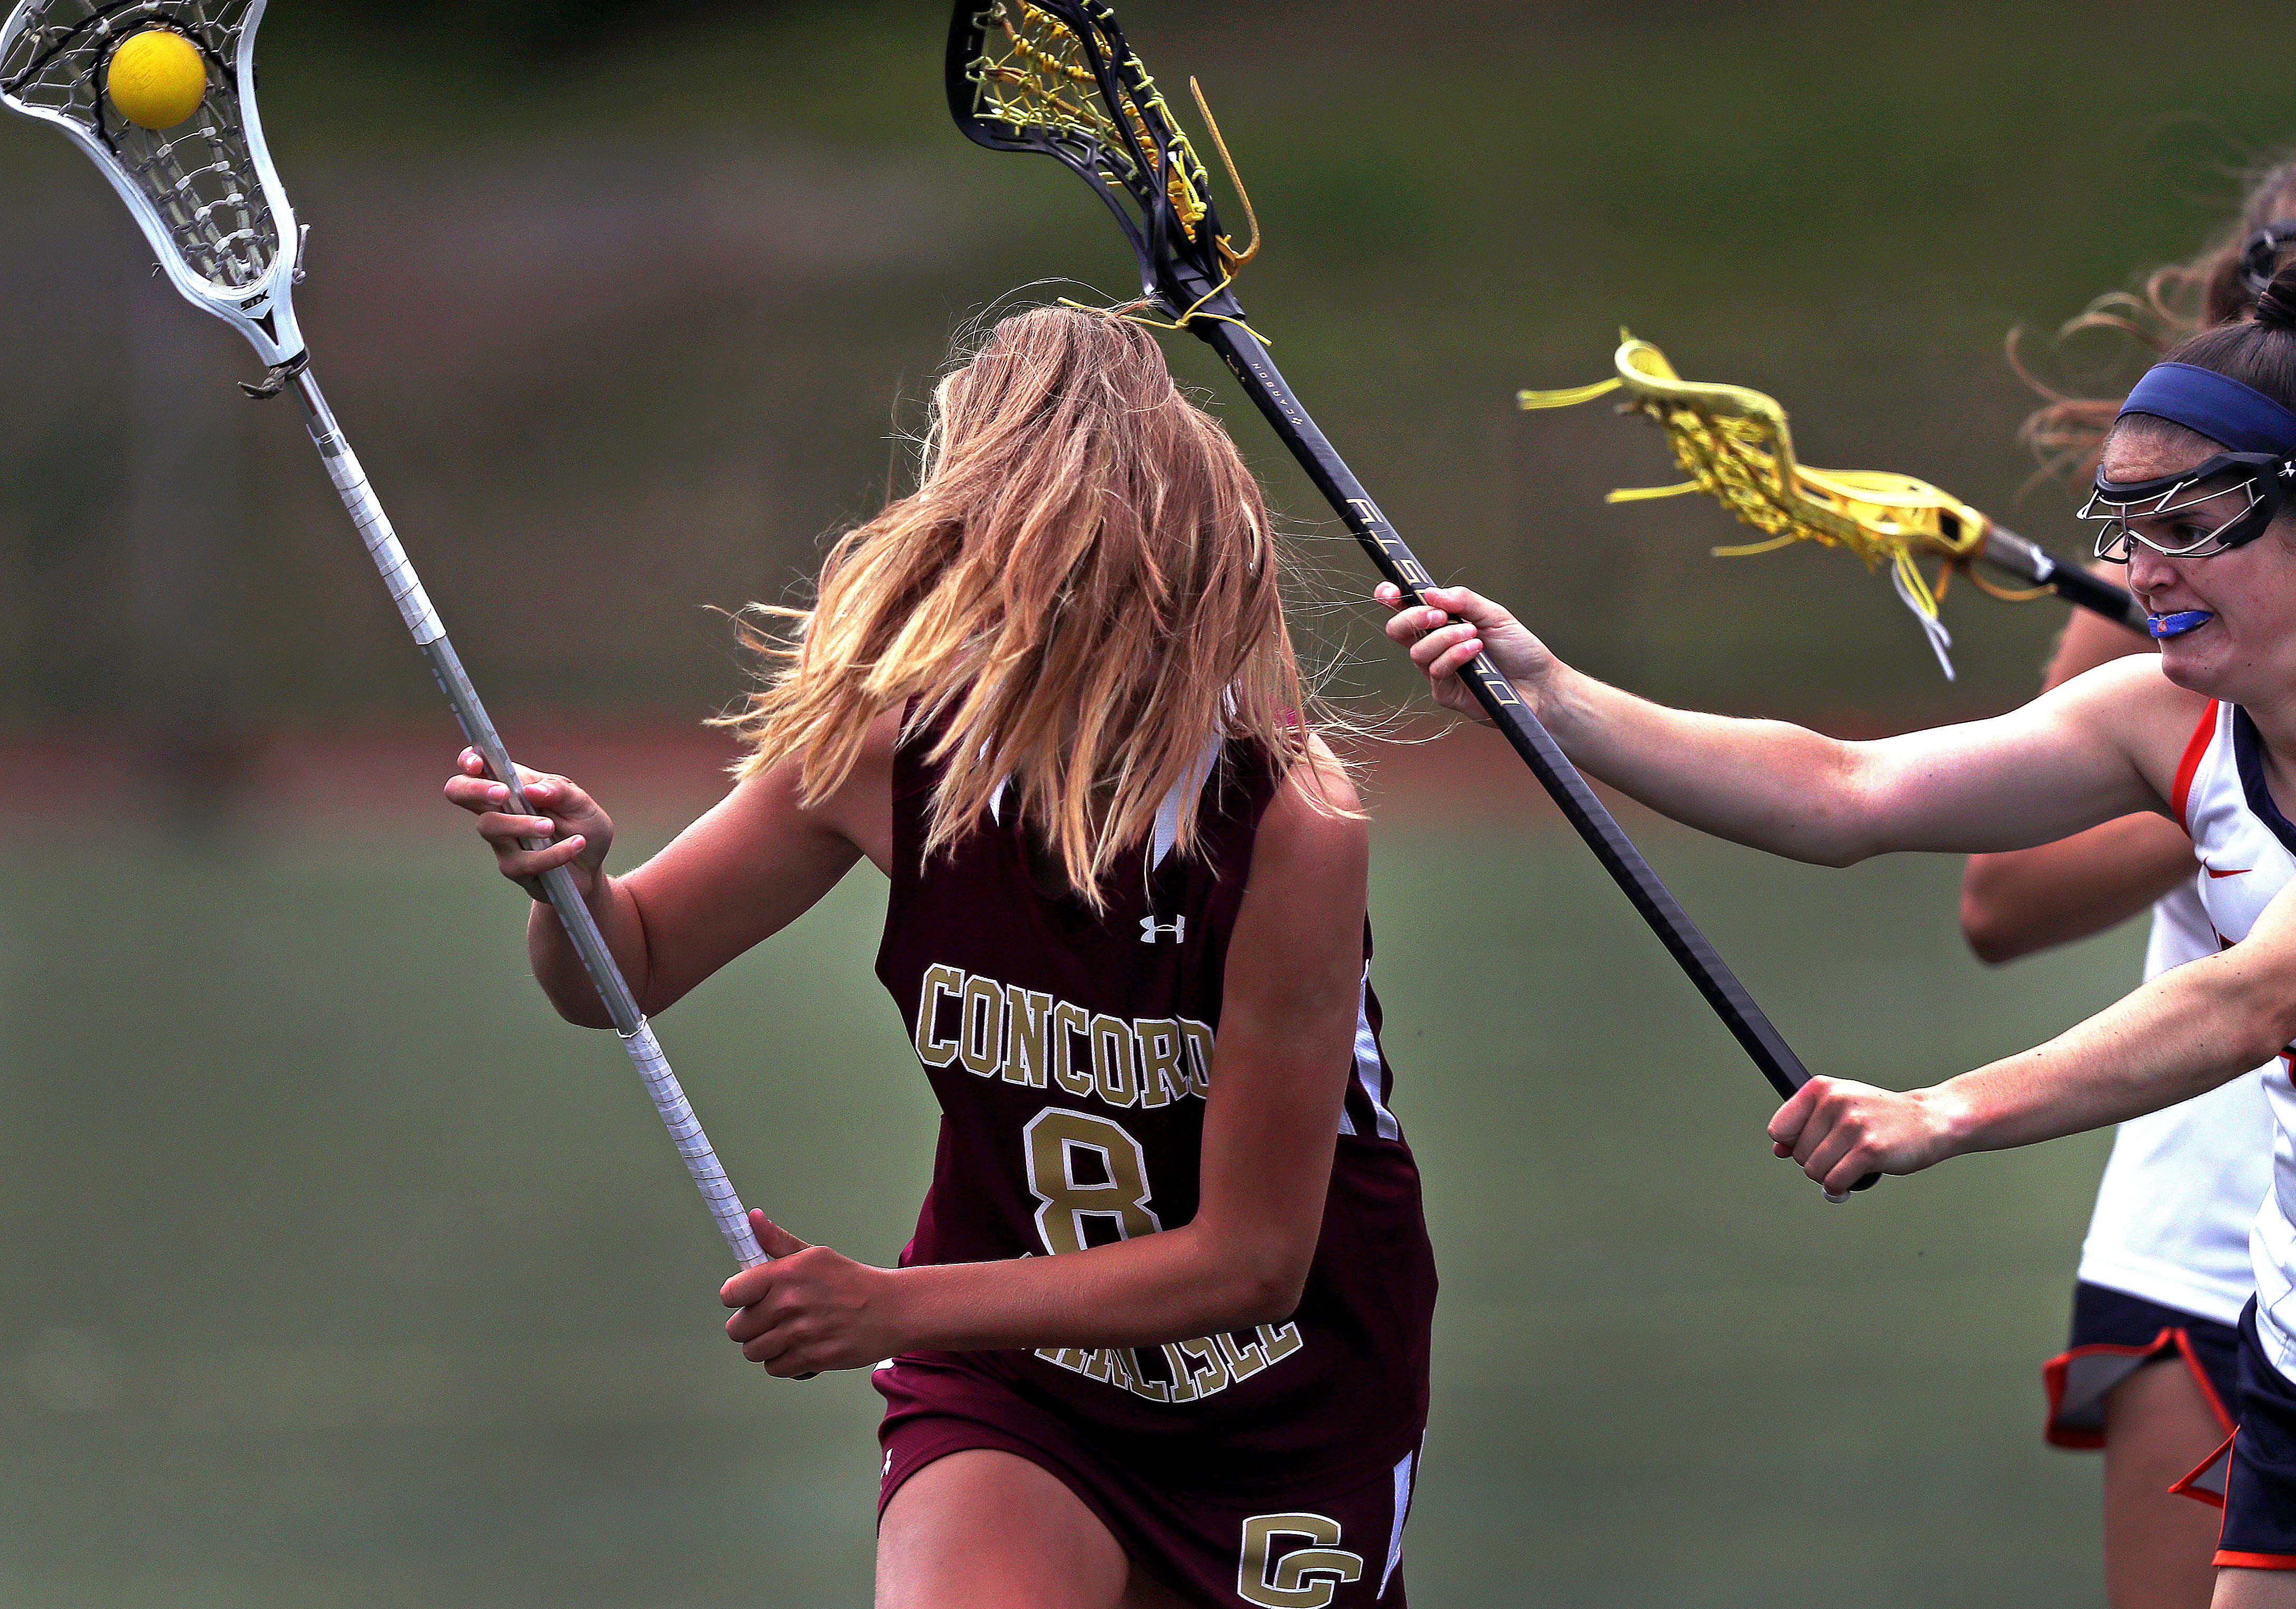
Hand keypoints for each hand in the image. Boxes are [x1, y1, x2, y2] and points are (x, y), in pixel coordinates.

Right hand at [442, 749, 613, 896]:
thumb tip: (531, 789)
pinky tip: (577, 845)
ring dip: (521, 824)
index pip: (476, 767)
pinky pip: (524, 860)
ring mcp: (502, 840)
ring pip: (491, 827)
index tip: (478, 764)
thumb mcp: (581, 804)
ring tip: (550, 827)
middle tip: (503, 794)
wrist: (593, 866)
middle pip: (459, 793)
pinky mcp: (513, 867)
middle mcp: (499, 810)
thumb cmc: (583, 826)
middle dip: (475, 789)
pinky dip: (553, 852)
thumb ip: (560, 792)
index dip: (469, 760)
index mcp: (513, 785)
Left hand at [721, 1213, 905, 1376]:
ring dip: (765, 1346)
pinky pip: (774, 1368)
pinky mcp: (811, 1359)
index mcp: (786, 1273)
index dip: (737, 1297)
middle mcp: (789, 1303)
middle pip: (737, 1329)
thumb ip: (777, 1241)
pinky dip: (783, 1362)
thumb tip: (753, 1219)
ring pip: (753, 1352)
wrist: (892, 1309)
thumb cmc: (852, 1281)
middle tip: (769, 1319)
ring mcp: (800, 1334)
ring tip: (785, 1334)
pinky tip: (798, 1348)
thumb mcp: (814, 1255)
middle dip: (750, 1326)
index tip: (747, 1298)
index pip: (731, 1293)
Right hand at [1375, 582, 1557, 722]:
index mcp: (1442, 624)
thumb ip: (1463, 601)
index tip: (1389, 592)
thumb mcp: (1494, 615)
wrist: (1540, 684)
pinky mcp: (1446, 694)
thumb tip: (1430, 592)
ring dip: (1444, 639)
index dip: (1391, 600)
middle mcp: (1435, 647)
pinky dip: (1454, 656)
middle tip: (1437, 615)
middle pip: (1398, 631)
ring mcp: (1439, 671)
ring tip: (1473, 635)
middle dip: (1412, 618)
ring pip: (1418, 652)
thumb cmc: (1519, 649)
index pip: (1406, 610)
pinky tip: (1475, 651)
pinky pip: (1436, 672)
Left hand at [1766, 1077, 1964, 1195]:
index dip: (1793, 1144)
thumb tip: (1779, 1149)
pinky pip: (1834, 1182)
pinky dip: (1842, 1187)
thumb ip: (1806, 1126)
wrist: (1931, 1120)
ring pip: (1814, 1171)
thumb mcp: (1841, 1108)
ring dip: (1831, 1175)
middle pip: (1798, 1154)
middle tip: (1844, 1152)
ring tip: (1853, 1161)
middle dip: (1817, 1161)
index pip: (1779, 1129)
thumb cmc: (1882, 1117)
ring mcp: (1852, 1125)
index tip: (1814, 1144)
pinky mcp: (1869, 1149)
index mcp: (1821, 1088)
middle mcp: (1834, 1102)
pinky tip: (1857, 1175)